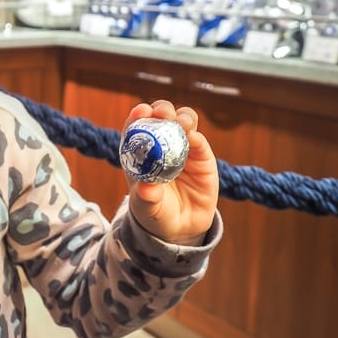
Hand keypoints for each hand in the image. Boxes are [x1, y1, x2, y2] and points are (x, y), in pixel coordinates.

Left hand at [122, 100, 218, 245]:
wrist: (181, 227)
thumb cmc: (155, 212)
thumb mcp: (147, 207)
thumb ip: (146, 197)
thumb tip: (147, 189)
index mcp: (140, 151)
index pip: (136, 126)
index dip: (138, 115)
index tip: (141, 111)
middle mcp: (161, 144)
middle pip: (161, 117)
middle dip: (162, 109)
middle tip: (162, 113)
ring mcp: (182, 148)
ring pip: (183, 122)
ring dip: (182, 117)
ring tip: (180, 123)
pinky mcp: (202, 157)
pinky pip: (200, 142)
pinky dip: (197, 137)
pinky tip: (193, 138)